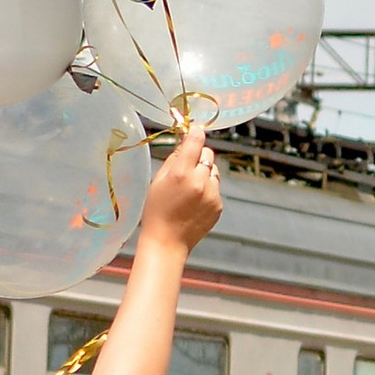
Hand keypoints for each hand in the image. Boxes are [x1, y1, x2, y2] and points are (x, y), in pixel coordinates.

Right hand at [138, 119, 221, 253]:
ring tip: (191, 188)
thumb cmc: (156, 211)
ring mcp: (212, 194)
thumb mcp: (158, 181)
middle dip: (199, 156)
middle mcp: (200, 181)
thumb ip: (174, 159)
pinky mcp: (218, 205)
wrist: (167, 242)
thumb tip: (186, 142)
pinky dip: (208, 190)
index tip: (194, 132)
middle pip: (208, 153)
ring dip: (205, 173)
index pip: (196, 140)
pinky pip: (216, 188)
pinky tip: (194, 202)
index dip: (195, 133)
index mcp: (181, 173)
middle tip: (187, 167)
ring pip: (214, 171)